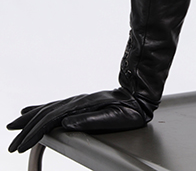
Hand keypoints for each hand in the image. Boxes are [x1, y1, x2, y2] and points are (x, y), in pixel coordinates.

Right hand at [7, 88, 147, 153]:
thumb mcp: (113, 117)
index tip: (21, 146)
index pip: (50, 120)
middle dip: (26, 130)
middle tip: (11, 145)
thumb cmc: (129, 110)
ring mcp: (76, 101)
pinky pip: (53, 107)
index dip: (34, 133)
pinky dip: (38, 110)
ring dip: (28, 120)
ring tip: (13, 126)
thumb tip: (66, 122)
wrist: (137, 95)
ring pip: (46, 110)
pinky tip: (31, 111)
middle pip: (44, 115)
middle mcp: (75, 101)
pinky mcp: (78, 103)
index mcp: (81, 105)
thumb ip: (89, 121)